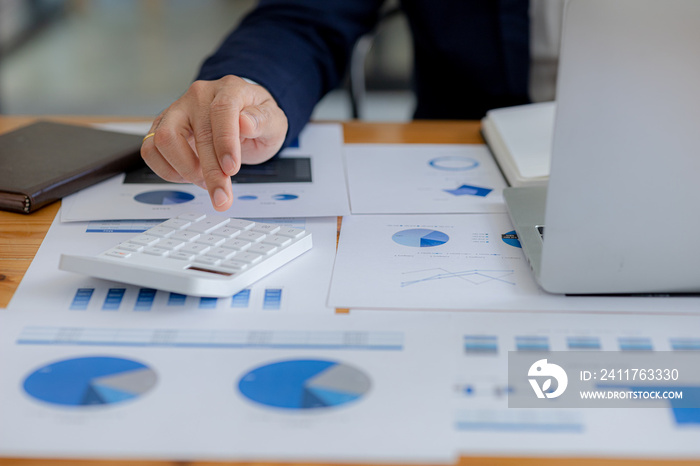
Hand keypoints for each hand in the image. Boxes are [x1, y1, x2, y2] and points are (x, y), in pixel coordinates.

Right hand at [141, 75, 287, 210]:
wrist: (242, 118)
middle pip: (196, 133)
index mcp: (229, 89)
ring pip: (164, 139)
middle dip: (210, 172)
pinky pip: (151, 149)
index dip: (225, 142)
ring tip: (206, 182)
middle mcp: (198, 96)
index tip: (231, 168)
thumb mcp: (274, 121)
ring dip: (185, 170)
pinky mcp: (162, 127)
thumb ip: (263, 121)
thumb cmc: (256, 120)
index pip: (221, 111)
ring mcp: (177, 111)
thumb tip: (246, 122)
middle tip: (222, 197)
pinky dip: (167, 170)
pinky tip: (188, 176)